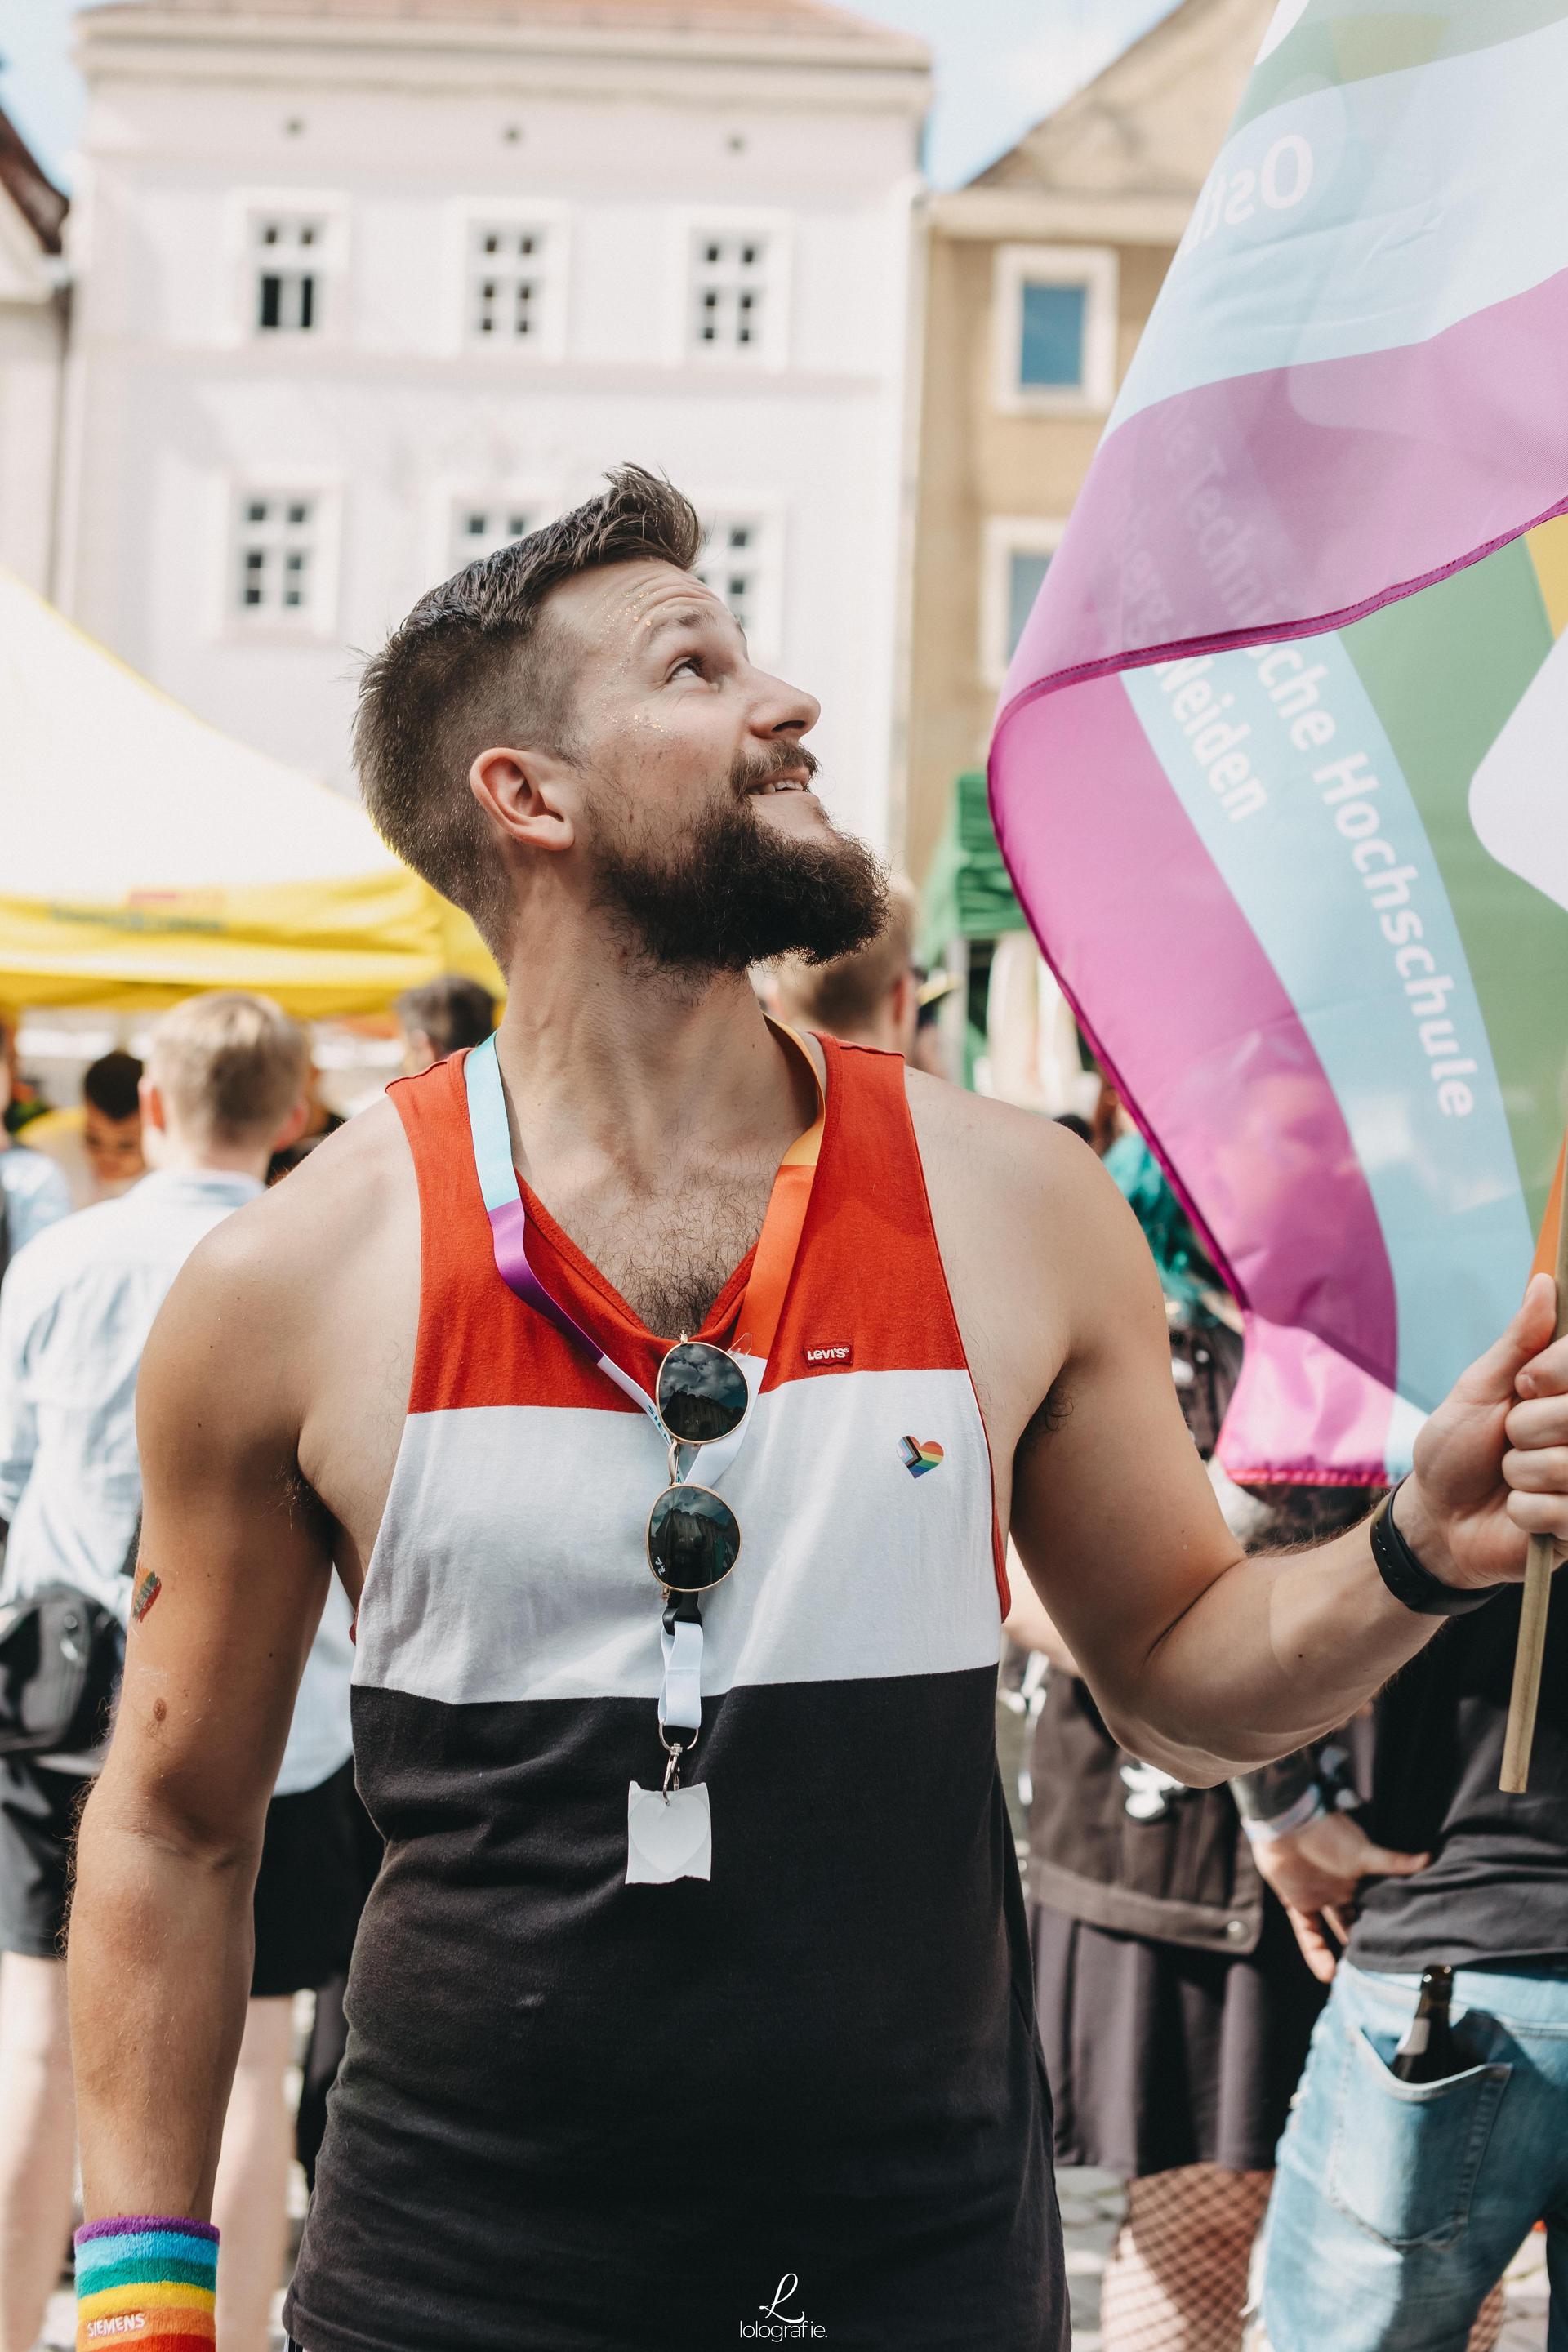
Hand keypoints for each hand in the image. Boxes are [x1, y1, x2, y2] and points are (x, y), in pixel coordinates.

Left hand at [1251, 1811, 1427, 1983]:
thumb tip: (1429, 1858)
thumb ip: (1393, 1861)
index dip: (1389, 1925)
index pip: (1378, 1906)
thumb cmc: (1328, 1833)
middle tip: (1382, 1971)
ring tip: (1357, 1980)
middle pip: (1357, 1921)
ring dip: (1343, 1953)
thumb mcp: (1364, 1852)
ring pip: (1334, 1931)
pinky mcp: (1297, 1903)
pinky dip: (1316, 1953)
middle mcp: (1343, 1890)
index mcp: (1361, 1877)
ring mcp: (1319, 1897)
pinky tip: (1328, 1974)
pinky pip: (1308, 1934)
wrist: (1286, 1822)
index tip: (1404, 1949)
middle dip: (1367, 1942)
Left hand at [1403, 1274, 1567, 1588]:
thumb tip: (1545, 1283)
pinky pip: (1561, 1510)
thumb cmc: (1458, 1447)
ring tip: (1511, 1477)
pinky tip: (1518, 1512)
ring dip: (1520, 1471)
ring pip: (1565, 1464)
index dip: (1552, 1372)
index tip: (1523, 1385)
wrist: (1438, 1517)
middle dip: (1527, 1426)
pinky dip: (1524, 1511)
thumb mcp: (1480, 1388)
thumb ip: (1519, 1342)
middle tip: (1510, 1437)